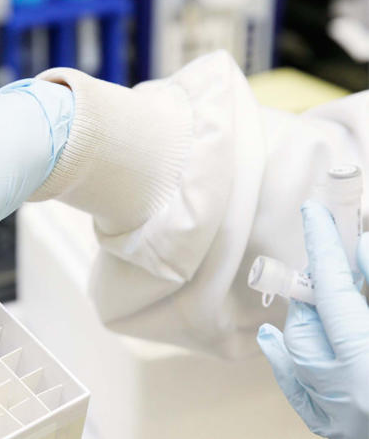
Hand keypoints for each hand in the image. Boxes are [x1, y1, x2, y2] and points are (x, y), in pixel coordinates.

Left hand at [257, 201, 368, 438]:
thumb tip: (361, 248)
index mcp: (367, 361)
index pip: (333, 291)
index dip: (323, 247)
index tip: (314, 214)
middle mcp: (345, 390)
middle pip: (308, 322)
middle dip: (320, 286)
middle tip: (335, 260)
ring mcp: (336, 416)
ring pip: (298, 352)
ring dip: (308, 318)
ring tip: (324, 293)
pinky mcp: (335, 431)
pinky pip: (297, 391)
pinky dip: (284, 360)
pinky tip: (272, 336)